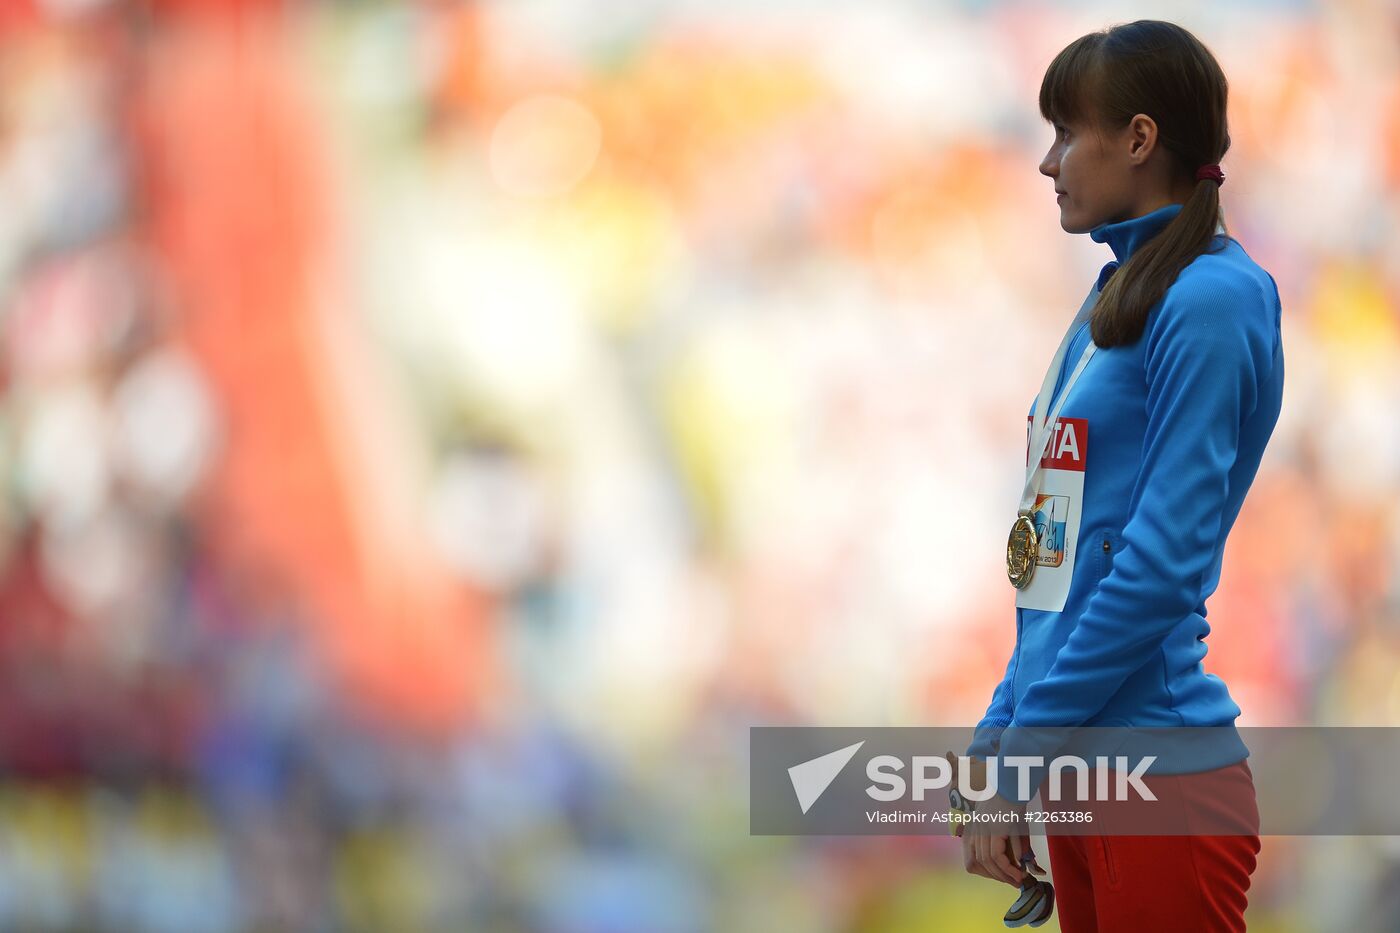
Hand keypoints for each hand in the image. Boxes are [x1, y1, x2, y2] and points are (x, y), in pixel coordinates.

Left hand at [947, 752, 1046, 888]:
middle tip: (1013, 882)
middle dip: (997, 876)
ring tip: (1017, 880)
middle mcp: (975, 828)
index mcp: (974, 827)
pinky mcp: (994, 827)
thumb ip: (1012, 843)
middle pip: (978, 862)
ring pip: (987, 861)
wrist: (1015, 779)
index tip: (1002, 877)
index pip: (971, 858)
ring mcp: (983, 827)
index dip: (986, 872)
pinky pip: (996, 855)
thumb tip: (1020, 862)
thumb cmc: (1014, 800)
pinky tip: (1018, 872)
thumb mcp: (1010, 824)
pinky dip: (1007, 867)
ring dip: (1003, 875)